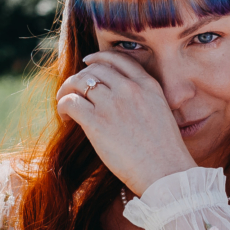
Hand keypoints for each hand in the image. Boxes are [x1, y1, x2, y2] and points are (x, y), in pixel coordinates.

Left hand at [56, 52, 196, 195]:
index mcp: (148, 86)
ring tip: (64, 103)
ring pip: (78, 82)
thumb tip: (121, 102)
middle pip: (94, 69)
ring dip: (66, 90)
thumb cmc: (166, 152)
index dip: (99, 58)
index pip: (119, 59)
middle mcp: (130, 89)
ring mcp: (112, 104)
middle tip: (73, 90)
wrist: (166, 171)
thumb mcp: (162, 114)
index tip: (88, 62)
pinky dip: (63, 106)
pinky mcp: (97, 122)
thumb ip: (144, 101)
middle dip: (79, 77)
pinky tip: (66, 118)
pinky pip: (70, 102)